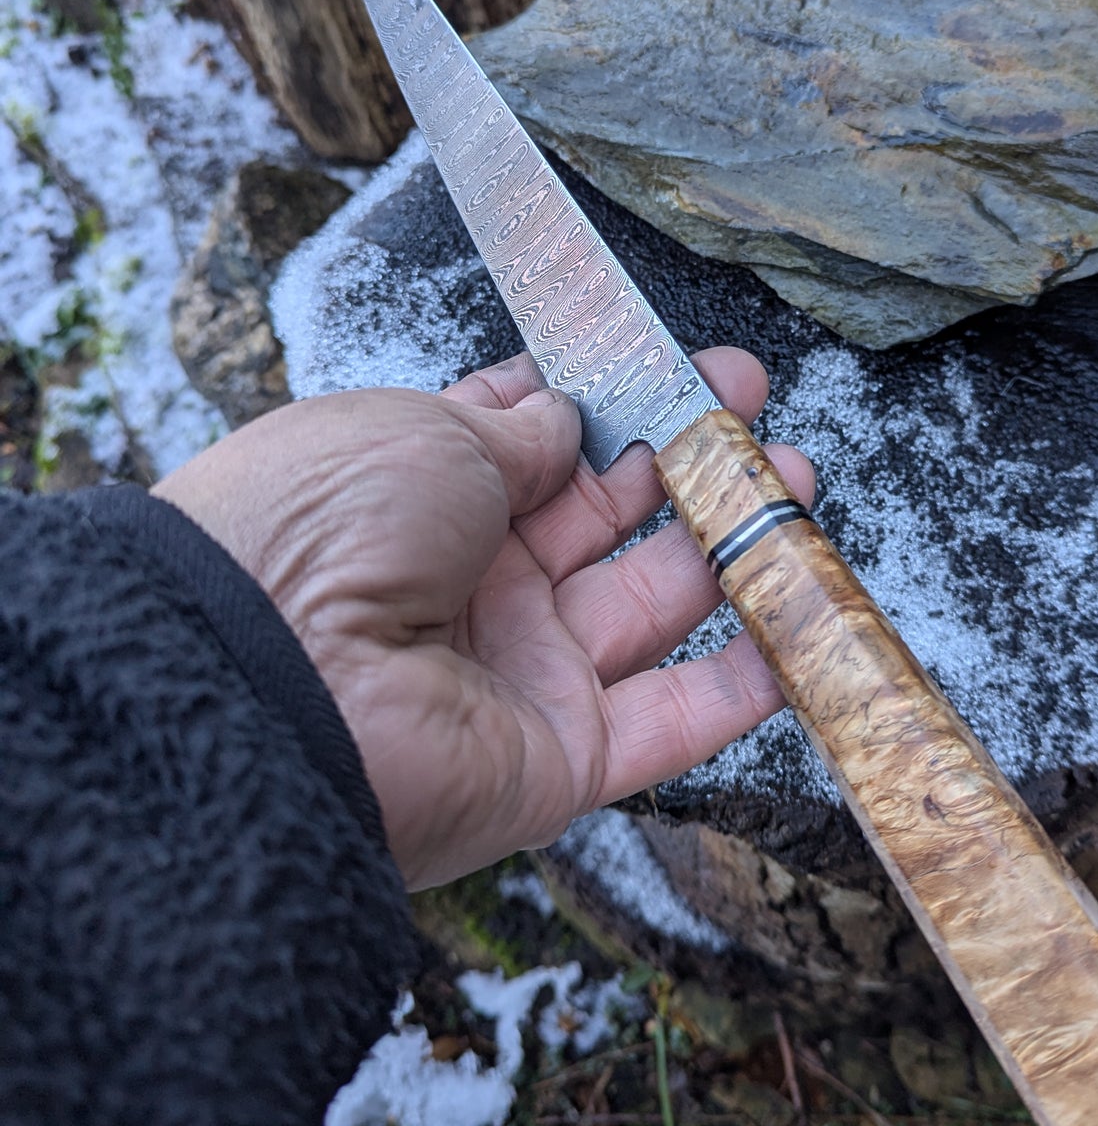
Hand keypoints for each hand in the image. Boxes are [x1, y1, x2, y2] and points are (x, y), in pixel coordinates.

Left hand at [154, 349, 812, 888]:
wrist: (270, 679)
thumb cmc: (322, 523)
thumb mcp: (427, 433)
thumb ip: (519, 431)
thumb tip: (569, 414)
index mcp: (424, 493)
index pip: (537, 444)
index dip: (612, 402)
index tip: (678, 365)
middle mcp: (475, 583)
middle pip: (608, 520)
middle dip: (687, 464)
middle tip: (754, 417)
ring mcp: (520, 672)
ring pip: (652, 609)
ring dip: (731, 553)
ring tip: (793, 485)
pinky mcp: (559, 760)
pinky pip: (669, 724)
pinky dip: (741, 687)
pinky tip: (798, 628)